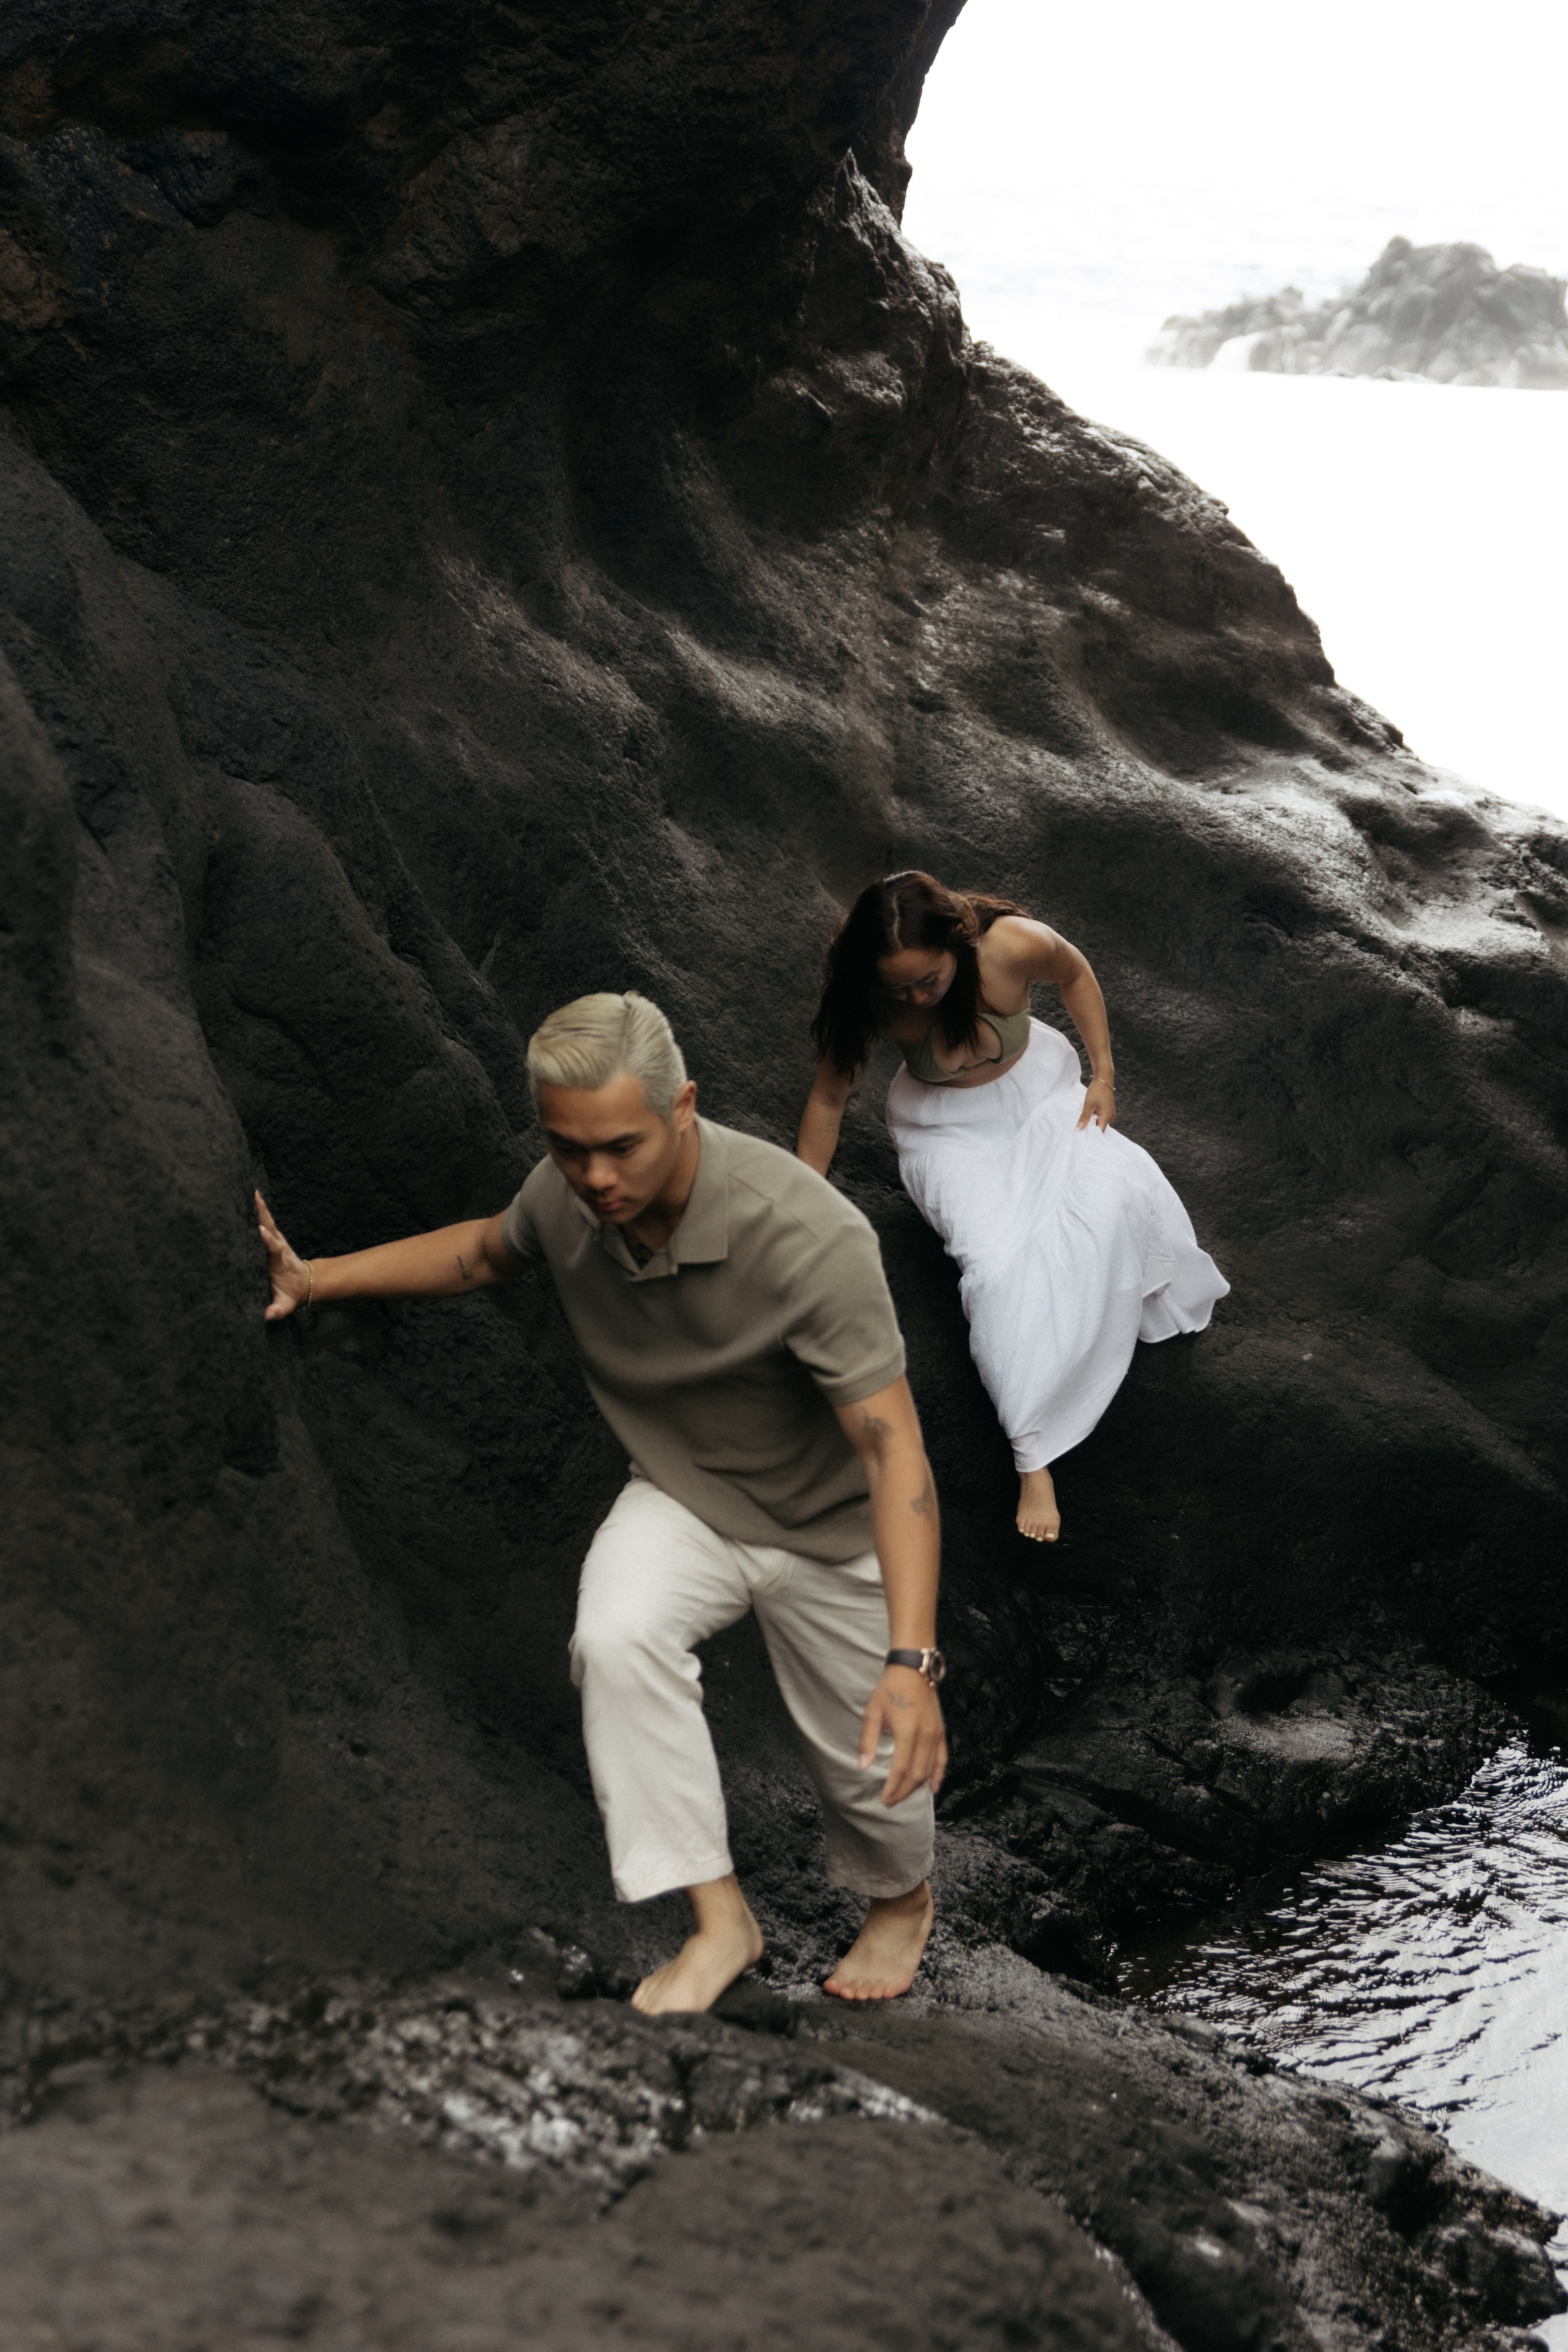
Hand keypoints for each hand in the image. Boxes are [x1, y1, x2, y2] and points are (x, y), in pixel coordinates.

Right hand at [255, 1189, 311, 1320]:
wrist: (304, 1283)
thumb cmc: (290, 1294)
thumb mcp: (286, 1305)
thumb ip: (279, 1310)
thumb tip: (270, 1315)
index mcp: (279, 1262)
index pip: (274, 1249)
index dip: (268, 1240)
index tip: (260, 1230)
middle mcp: (278, 1247)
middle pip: (270, 1228)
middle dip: (262, 1214)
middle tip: (253, 1197)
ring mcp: (275, 1240)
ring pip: (266, 1221)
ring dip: (259, 1207)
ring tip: (249, 1190)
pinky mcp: (271, 1237)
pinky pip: (262, 1221)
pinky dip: (256, 1208)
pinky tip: (248, 1194)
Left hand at [858, 1667, 948, 1806]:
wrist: (914, 1669)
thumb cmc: (890, 1689)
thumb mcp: (873, 1712)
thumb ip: (868, 1740)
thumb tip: (863, 1766)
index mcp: (907, 1730)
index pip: (901, 1768)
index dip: (893, 1787)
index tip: (884, 1799)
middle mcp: (925, 1735)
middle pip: (917, 1773)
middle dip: (904, 1791)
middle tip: (891, 1801)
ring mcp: (936, 1734)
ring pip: (930, 1769)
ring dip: (917, 1786)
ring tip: (904, 1796)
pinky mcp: (941, 1731)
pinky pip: (943, 1758)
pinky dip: (939, 1775)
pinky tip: (933, 1788)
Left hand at [1077, 1076, 1115, 1131]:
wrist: (1103, 1078)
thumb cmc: (1097, 1090)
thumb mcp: (1088, 1105)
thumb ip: (1084, 1118)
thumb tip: (1079, 1129)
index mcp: (1107, 1117)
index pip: (1099, 1132)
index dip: (1090, 1135)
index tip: (1081, 1137)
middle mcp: (1110, 1117)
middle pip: (1099, 1127)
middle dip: (1089, 1129)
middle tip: (1078, 1131)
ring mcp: (1109, 1113)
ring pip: (1099, 1122)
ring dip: (1091, 1122)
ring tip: (1081, 1124)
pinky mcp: (1107, 1109)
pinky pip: (1100, 1117)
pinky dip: (1093, 1117)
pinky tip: (1086, 1116)